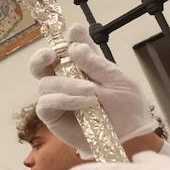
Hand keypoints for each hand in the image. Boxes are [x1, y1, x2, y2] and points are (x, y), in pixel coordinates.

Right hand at [30, 24, 155, 153]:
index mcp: (84, 67)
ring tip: (92, 93)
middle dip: (41, 57)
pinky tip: (85, 103)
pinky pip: (46, 103)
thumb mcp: (118, 81)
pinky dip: (65, 100)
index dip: (67, 38)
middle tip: (51, 55)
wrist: (129, 137)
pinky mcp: (52, 116)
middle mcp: (66, 80)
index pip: (70, 47)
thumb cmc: (127, 109)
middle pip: (41, 64)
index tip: (74, 31)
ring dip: (68, 85)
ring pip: (45, 83)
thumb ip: (96, 64)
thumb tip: (74, 47)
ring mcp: (57, 98)